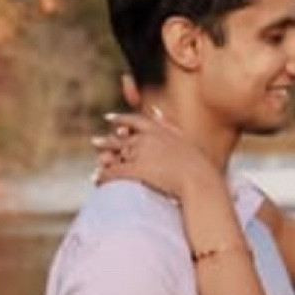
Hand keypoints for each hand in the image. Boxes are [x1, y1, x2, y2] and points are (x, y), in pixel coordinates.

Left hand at [93, 105, 224, 202]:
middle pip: (121, 139)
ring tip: (97, 163)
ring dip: (104, 159)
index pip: (135, 120)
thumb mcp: (185, 141)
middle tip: (94, 142)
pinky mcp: (136, 170)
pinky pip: (114, 172)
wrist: (200, 180)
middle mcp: (147, 139)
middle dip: (107, 142)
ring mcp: (141, 154)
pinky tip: (97, 180)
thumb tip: (158, 113)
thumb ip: (170, 126)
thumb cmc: (198, 166)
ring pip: (115, 155)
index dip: (120, 119)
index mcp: (159, 130)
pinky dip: (103, 176)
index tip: (108, 119)